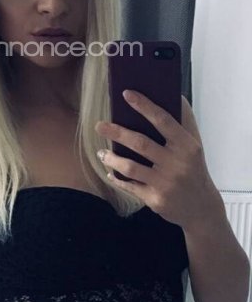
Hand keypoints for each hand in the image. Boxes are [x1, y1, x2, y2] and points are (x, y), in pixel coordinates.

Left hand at [95, 90, 223, 229]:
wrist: (201, 208)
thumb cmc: (194, 169)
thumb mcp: (195, 144)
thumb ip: (184, 120)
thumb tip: (175, 94)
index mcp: (186, 145)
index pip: (163, 120)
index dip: (144, 106)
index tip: (127, 94)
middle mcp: (177, 164)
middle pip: (141, 144)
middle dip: (117, 133)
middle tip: (99, 125)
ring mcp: (165, 183)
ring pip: (131, 167)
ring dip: (112, 158)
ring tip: (101, 152)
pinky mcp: (156, 200)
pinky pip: (130, 186)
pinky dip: (117, 178)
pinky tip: (109, 171)